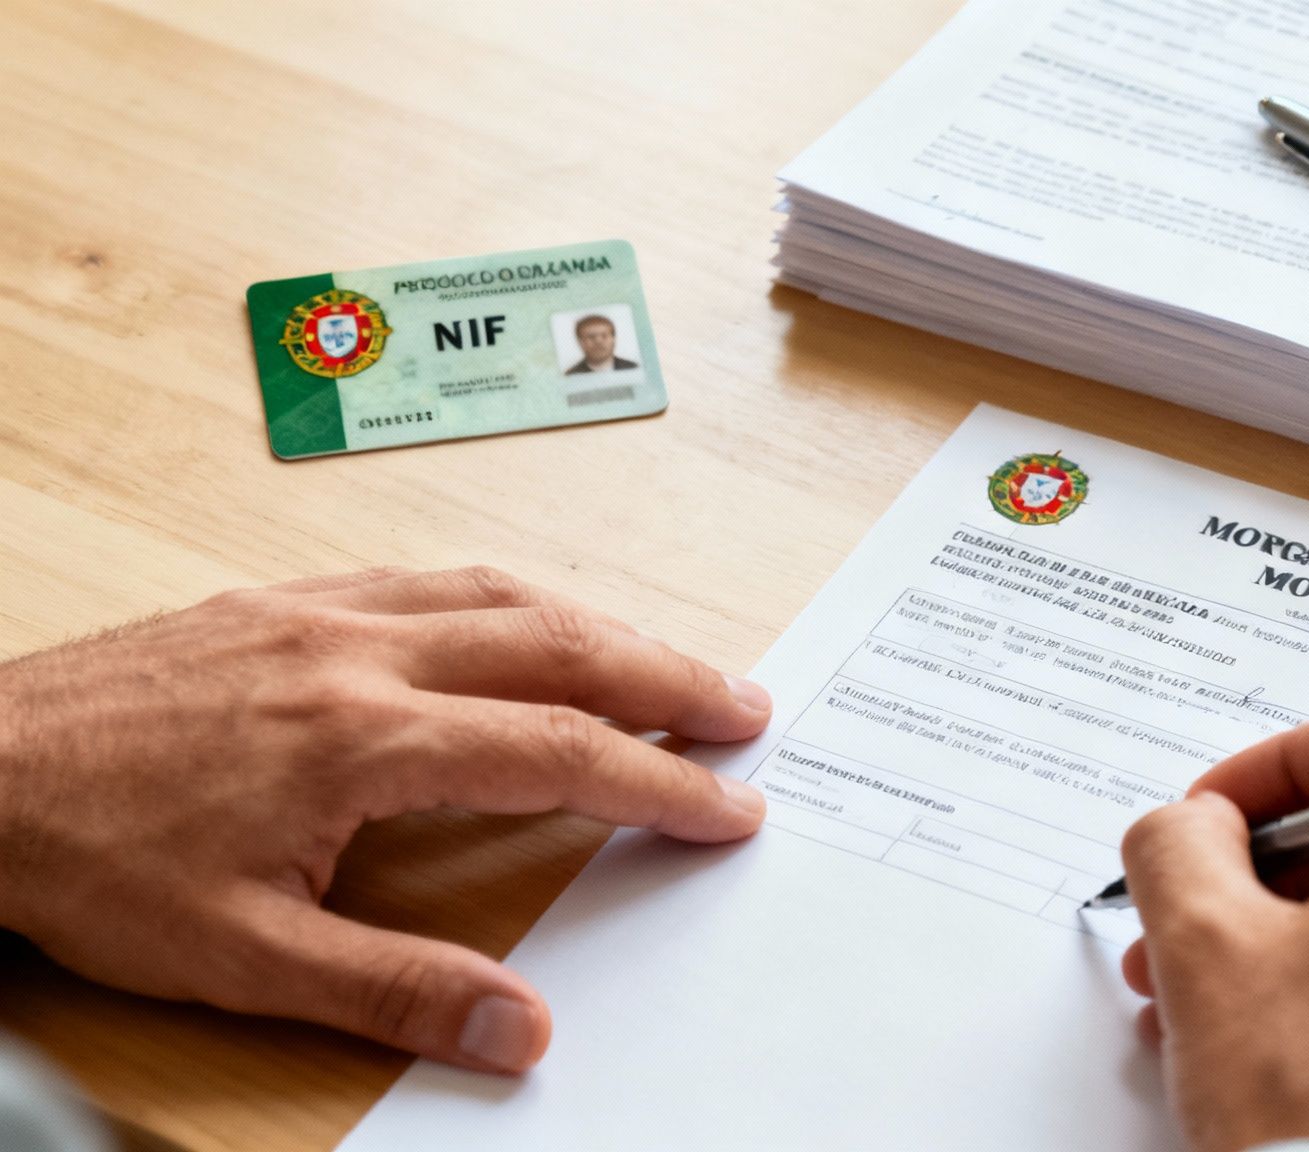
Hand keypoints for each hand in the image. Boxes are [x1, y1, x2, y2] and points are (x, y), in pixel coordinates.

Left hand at [0, 567, 771, 1072]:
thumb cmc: (94, 861)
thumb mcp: (243, 960)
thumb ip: (395, 994)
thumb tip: (522, 1031)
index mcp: (360, 739)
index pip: (556, 749)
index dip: (659, 781)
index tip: (729, 807)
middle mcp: (358, 653)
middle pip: (557, 644)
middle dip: (668, 675)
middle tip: (745, 706)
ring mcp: (320, 611)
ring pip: (501, 592)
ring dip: (604, 622)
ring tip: (669, 659)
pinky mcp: (282, 597)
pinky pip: (430, 574)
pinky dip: (513, 595)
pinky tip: (529, 616)